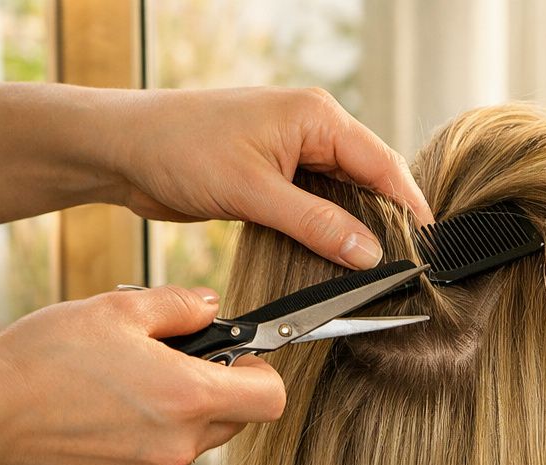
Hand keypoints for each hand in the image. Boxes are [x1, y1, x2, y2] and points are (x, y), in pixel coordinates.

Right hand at [0, 287, 285, 464]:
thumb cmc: (40, 362)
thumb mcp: (114, 309)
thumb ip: (178, 305)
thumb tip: (212, 305)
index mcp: (188, 397)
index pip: (271, 398)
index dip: (261, 372)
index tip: (238, 356)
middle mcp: (180, 444)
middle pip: (238, 419)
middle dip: (219, 388)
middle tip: (174, 361)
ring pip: (199, 440)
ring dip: (183, 414)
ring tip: (132, 385)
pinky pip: (163, 459)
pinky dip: (151, 437)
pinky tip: (110, 413)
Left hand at [104, 87, 432, 267]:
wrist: (119, 149)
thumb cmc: (177, 149)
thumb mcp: (253, 192)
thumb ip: (317, 224)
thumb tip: (369, 254)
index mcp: (315, 116)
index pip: (383, 164)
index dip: (410, 208)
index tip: (427, 249)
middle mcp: (311, 128)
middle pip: (371, 179)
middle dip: (388, 221)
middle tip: (405, 266)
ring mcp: (294, 151)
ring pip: (346, 194)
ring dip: (358, 228)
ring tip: (378, 267)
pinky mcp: (276, 174)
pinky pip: (319, 203)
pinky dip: (330, 229)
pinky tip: (338, 255)